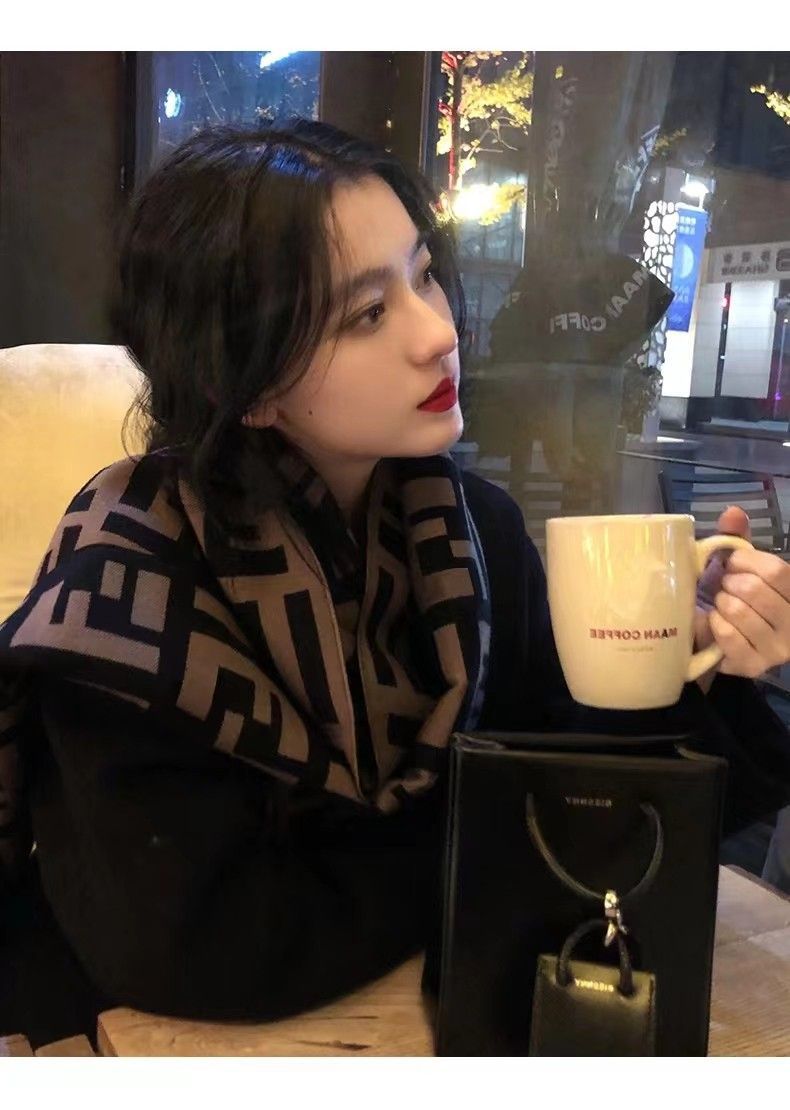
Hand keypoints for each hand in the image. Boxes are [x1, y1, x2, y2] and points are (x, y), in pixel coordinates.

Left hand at [695, 506, 789, 679]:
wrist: (724, 646)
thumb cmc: (738, 600)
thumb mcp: (742, 570)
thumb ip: (739, 540)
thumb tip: (733, 512)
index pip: (776, 570)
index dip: (746, 562)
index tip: (732, 564)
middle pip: (754, 590)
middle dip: (728, 583)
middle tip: (722, 586)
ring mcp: (778, 649)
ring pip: (738, 612)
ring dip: (720, 603)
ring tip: (720, 605)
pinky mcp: (754, 666)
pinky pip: (727, 635)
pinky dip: (713, 623)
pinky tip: (715, 622)